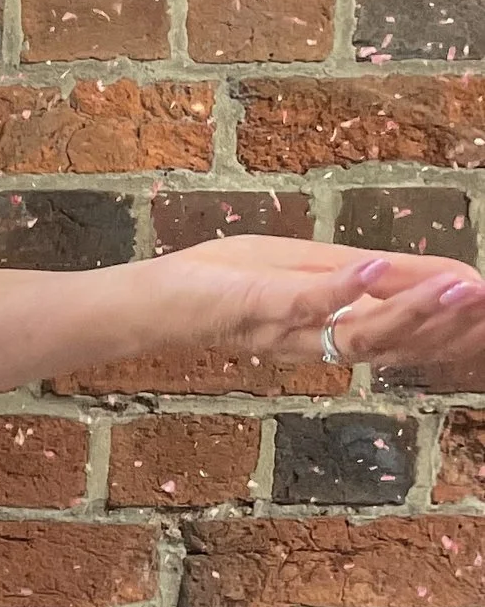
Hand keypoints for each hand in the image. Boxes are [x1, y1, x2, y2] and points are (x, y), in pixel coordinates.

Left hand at [154, 235, 484, 376]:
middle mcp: (315, 337)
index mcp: (331, 326)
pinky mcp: (254, 305)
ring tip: (458, 286)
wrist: (153, 300)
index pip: (404, 328)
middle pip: (395, 341)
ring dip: (412, 308)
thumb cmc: (222, 281)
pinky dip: (342, 287)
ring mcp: (286, 325)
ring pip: (361, 330)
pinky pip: (304, 302)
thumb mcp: (300, 268)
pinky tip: (377, 266)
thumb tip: (414, 272)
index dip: (450, 319)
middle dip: (448, 322)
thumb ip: (352, 275)